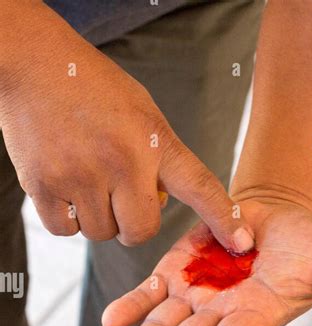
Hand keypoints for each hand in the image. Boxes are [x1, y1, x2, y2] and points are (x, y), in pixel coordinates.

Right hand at [0, 1, 252, 249]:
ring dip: (97, 218)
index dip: (224, 217)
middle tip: (120, 196)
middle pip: (140, 231)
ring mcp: (80, 174)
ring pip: (101, 233)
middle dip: (132, 224)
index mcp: (152, 140)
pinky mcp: (43, 185)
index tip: (242, 242)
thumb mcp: (142, 114)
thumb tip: (160, 205)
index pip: (200, 186)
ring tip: (87, 179)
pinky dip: (67, 219)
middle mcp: (121, 161)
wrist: (33, 62)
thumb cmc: (93, 89)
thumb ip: (158, 160)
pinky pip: (65, 230)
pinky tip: (65, 187)